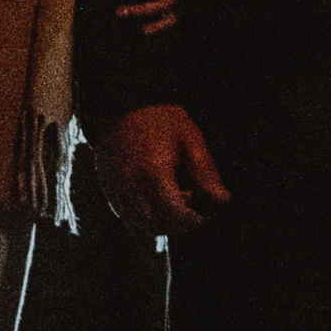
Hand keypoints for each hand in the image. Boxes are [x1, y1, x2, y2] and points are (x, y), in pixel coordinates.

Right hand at [94, 104, 231, 235]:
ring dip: (162, 221)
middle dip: (179, 221)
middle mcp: (130, 189)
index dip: (195, 219)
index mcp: (153, 175)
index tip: (205, 208)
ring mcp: (116, 192)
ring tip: (173, 194)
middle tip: (191, 198)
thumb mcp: (189, 137)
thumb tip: (222, 200)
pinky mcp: (108, 192)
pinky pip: (128, 217)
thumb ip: (205, 171)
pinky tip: (155, 195)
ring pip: (141, 226)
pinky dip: (145, 216)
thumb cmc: (158, 118)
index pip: (176, 217)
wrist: (120, 104)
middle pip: (159, 226)